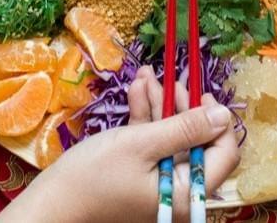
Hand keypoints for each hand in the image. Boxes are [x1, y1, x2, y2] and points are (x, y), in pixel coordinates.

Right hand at [0, 66, 240, 222]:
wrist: (51, 201)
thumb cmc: (95, 176)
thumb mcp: (142, 144)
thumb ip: (186, 128)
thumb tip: (225, 114)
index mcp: (188, 193)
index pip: (223, 155)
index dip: (217, 123)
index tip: (203, 96)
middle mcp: (178, 191)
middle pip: (194, 142)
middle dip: (180, 107)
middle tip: (172, 80)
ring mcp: (158, 183)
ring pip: (170, 138)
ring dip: (159, 106)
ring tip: (147, 75)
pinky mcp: (139, 176)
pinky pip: (151, 144)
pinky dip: (144, 118)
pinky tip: (136, 89)